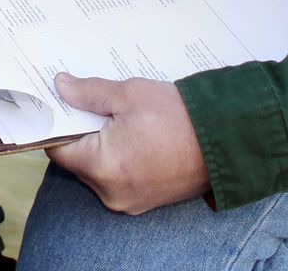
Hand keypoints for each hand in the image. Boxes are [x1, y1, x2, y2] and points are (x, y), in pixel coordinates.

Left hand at [45, 73, 210, 214]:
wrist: (228, 139)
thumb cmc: (179, 117)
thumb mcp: (127, 95)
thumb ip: (87, 92)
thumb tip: (60, 87)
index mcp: (103, 168)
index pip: (58, 149)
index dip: (59, 124)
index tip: (62, 105)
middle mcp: (113, 193)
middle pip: (79, 160)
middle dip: (85, 132)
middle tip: (97, 106)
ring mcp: (131, 201)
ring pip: (100, 169)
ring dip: (104, 145)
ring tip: (122, 120)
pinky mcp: (147, 201)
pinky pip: (120, 178)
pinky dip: (121, 158)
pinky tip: (136, 136)